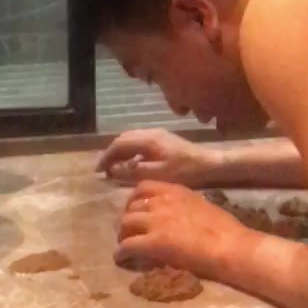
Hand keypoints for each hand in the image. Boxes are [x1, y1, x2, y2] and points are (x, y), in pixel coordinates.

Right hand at [98, 129, 212, 186]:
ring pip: (131, 139)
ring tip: (114, 167)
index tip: (98, 171)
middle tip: (103, 169)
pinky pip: (139, 142)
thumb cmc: (185, 171)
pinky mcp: (163, 139)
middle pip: (123, 138)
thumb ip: (134, 171)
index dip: (106, 157)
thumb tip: (113, 170)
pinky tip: (132, 164)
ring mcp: (157, 134)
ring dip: (120, 151)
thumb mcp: (158, 175)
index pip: (119, 144)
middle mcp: (150, 132)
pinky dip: (130, 151)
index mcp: (147, 139)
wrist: (209, 164)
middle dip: (111, 153)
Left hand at [116, 180, 247, 281]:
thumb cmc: (225, 229)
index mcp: (175, 191)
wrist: (230, 245)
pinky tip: (122, 260)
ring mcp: (156, 221)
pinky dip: (121, 253)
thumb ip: (183, 206)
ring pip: (125, 224)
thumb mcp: (201, 206)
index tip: (135, 210)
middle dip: (126, 219)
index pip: (143, 187)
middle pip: (131, 207)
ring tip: (124, 246)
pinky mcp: (153, 243)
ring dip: (122, 236)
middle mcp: (161, 202)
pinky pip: (127, 246)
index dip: (134, 200)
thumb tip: (176, 215)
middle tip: (128, 232)